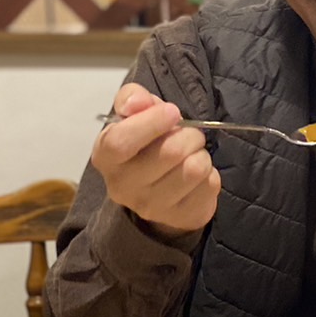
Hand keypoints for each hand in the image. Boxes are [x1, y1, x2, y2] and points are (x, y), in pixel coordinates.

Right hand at [94, 84, 219, 236]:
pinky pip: (209, 185)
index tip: (172, 112)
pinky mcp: (180, 218)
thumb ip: (132, 98)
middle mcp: (123, 187)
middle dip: (189, 135)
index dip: (151, 123)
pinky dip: (211, 174)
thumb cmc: (143, 143)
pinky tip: (198, 175)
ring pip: (194, 169)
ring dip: (202, 154)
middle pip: (170, 153)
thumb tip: (139, 102)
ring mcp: (151, 207)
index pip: (121, 142)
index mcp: (105, 157)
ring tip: (193, 154)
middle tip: (189, 134)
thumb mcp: (133, 114)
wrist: (156, 189)